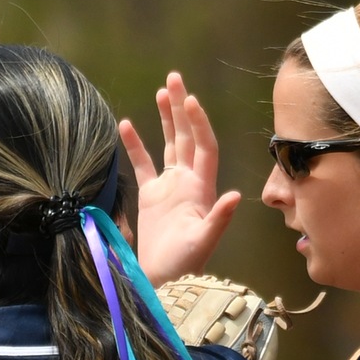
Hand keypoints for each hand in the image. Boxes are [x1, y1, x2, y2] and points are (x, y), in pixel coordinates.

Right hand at [125, 73, 240, 283]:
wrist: (163, 281)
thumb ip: (218, 219)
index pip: (203, 146)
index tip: (189, 100)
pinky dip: (136, 145)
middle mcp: (189, 182)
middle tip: (174, 78)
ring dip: (167, 119)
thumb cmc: (185, 264)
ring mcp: (170, 187)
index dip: (198, 123)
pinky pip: (143, 164)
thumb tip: (233, 196)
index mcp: (202, 188)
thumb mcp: (203, 242)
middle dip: (182, 108)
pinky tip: (126, 124)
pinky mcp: (151, 196)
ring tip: (161, 90)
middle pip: (188, 136)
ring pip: (170, 144)